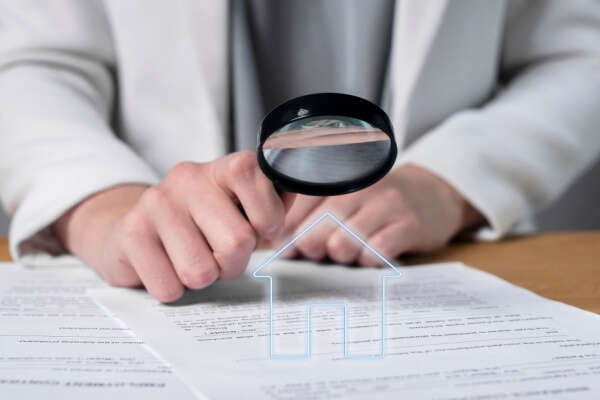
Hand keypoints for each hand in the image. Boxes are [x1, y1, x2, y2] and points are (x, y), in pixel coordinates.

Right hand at [53, 151, 293, 301]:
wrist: (132, 230)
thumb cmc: (198, 223)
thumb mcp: (237, 206)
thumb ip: (271, 202)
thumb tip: (295, 192)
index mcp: (221, 168)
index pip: (254, 175)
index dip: (267, 217)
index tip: (259, 230)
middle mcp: (187, 178)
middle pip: (236, 242)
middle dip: (233, 263)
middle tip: (219, 255)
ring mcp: (155, 204)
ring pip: (201, 271)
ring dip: (202, 278)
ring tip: (190, 259)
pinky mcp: (131, 234)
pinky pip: (168, 287)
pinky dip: (173, 288)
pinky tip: (165, 266)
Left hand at [278, 164, 482, 265]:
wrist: (434, 195)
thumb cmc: (379, 204)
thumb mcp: (345, 199)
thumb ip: (311, 217)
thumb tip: (279, 245)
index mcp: (338, 179)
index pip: (296, 208)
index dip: (287, 234)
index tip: (287, 249)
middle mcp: (360, 188)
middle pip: (315, 231)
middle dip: (313, 250)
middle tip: (324, 252)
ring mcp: (386, 205)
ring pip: (343, 243)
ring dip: (342, 256)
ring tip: (350, 253)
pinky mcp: (409, 224)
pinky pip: (377, 251)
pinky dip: (369, 260)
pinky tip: (372, 255)